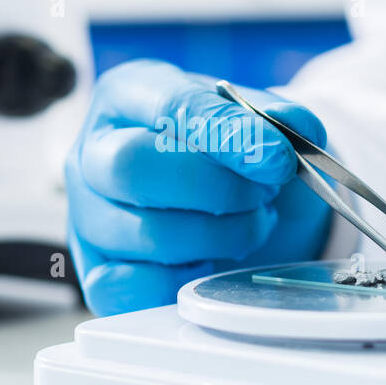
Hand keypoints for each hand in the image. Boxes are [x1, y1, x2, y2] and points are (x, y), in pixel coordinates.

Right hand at [66, 59, 331, 314]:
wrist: (215, 197)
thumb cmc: (220, 152)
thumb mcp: (252, 118)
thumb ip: (280, 118)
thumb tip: (299, 131)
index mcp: (125, 96)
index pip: (167, 106)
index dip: (226, 135)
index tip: (277, 158)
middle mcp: (92, 154)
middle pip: (133, 168)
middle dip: (217, 189)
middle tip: (262, 195)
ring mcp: (86, 217)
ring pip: (145, 233)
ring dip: (220, 236)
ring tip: (251, 223)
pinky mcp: (95, 273)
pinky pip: (132, 288)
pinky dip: (186, 280)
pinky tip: (212, 261)